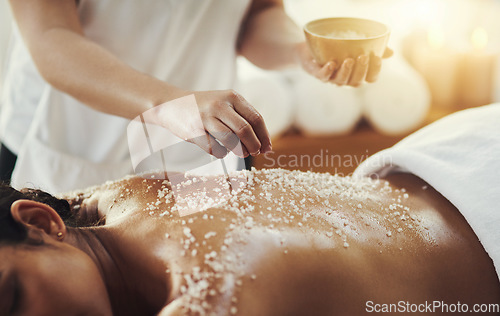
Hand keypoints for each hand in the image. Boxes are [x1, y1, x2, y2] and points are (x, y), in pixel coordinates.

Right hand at [155, 90, 271, 158]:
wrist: (171, 104)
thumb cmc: (205, 107)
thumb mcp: (225, 103)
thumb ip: (243, 118)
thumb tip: (264, 143)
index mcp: (232, 96)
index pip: (256, 118)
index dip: (264, 136)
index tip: (267, 148)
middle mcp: (219, 105)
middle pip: (245, 131)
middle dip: (254, 146)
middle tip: (255, 152)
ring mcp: (206, 118)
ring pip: (231, 141)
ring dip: (240, 151)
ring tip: (241, 152)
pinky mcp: (194, 131)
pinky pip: (215, 149)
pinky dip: (222, 153)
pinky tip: (221, 149)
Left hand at [295, 42, 392, 86]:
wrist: (310, 49)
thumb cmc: (336, 50)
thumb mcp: (356, 47)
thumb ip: (374, 50)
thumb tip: (391, 53)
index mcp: (356, 75)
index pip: (369, 79)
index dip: (374, 71)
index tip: (377, 57)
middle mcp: (344, 80)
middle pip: (355, 82)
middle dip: (360, 71)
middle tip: (363, 56)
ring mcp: (330, 78)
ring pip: (339, 81)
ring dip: (345, 72)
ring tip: (348, 60)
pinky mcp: (316, 73)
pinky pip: (322, 77)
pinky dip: (327, 72)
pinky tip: (331, 64)